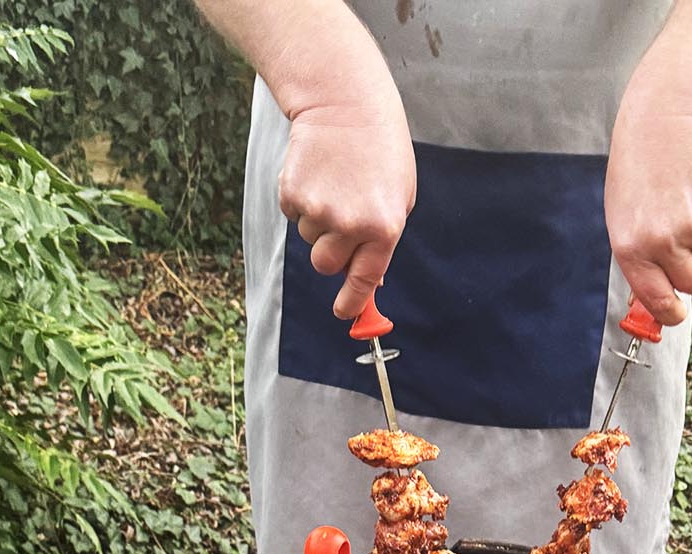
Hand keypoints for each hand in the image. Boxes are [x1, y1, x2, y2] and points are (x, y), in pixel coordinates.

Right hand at [279, 104, 416, 318]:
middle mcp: (351, 224)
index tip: (344, 313)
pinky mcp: (292, 194)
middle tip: (339, 220)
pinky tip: (317, 172)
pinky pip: (293, 215)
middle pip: (327, 265)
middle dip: (331, 252)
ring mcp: (319, 210)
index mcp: (384, 228)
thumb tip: (371, 279)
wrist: (344, 102)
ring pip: (309, 238)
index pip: (364, 280)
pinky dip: (300, 199)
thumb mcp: (398, 195)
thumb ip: (383, 238)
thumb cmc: (379, 148)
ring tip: (333, 182)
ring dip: (318, 219)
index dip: (352, 302)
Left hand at [605, 85, 691, 326]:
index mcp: (631, 249)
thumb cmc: (640, 168)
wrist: (665, 116)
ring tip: (687, 202)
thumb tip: (654, 300)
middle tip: (682, 239)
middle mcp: (661, 242)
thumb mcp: (624, 217)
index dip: (671, 312)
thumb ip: (639, 260)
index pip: (658, 301)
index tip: (677, 313)